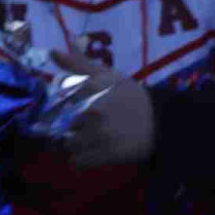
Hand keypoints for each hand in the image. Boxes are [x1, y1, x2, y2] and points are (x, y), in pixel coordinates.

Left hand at [51, 51, 157, 167]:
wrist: (162, 121)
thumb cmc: (131, 96)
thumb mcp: (108, 75)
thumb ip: (78, 64)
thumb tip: (51, 52)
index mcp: (90, 87)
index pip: (58, 100)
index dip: (66, 105)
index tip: (80, 106)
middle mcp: (92, 108)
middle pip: (62, 123)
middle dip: (74, 126)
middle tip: (94, 125)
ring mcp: (99, 132)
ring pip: (69, 143)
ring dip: (77, 144)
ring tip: (96, 139)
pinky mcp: (106, 153)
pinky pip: (77, 162)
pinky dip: (83, 160)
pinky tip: (96, 152)